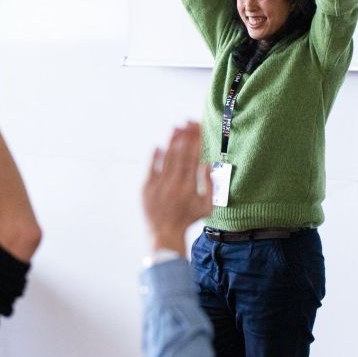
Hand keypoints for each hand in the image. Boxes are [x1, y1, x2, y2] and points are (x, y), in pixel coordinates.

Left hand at [142, 122, 211, 252]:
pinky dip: (155, 157)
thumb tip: (206, 165)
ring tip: (176, 128)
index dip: (196, 142)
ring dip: (171, 142)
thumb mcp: (207, 207)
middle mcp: (175, 185)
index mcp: (190, 188)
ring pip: (167, 159)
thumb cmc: (188, 219)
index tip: (198, 129)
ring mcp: (159, 186)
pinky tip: (159, 145)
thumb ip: (210, 186)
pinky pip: (151, 169)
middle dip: (185, 137)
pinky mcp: (147, 188)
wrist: (165, 233)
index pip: (194, 159)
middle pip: (181, 155)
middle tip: (188, 123)